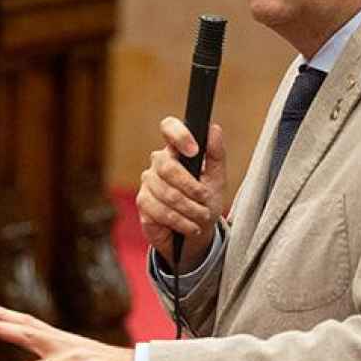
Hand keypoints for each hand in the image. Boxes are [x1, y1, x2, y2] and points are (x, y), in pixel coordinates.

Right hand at [136, 117, 225, 271]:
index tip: (194, 151)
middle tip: (206, 200)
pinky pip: (161, 212)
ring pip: (168, 194)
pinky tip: (190, 226)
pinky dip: (181, 222)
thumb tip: (213, 129)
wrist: (195, 233)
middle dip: (192, 188)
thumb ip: (216, 154)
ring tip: (202, 217)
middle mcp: (158, 163)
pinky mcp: (143, 203)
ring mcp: (148, 183)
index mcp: (177, 150)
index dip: (179, 135)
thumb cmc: (205, 202)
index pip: (169, 127)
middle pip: (168, 167)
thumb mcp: (217, 179)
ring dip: (191, 210)